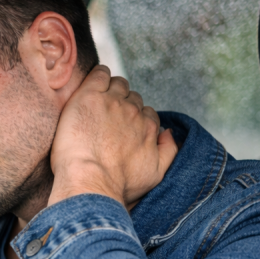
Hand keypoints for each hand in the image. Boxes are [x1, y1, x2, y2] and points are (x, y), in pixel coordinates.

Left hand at [48, 66, 177, 208]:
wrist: (91, 181)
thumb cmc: (119, 184)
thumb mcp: (156, 174)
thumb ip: (169, 151)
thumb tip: (169, 132)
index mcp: (148, 127)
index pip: (146, 114)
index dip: (133, 120)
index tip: (120, 129)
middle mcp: (134, 112)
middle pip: (132, 98)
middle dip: (122, 105)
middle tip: (106, 119)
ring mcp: (112, 101)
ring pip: (117, 84)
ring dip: (111, 89)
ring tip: (97, 104)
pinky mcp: (90, 96)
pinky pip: (99, 74)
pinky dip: (98, 75)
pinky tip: (93, 83)